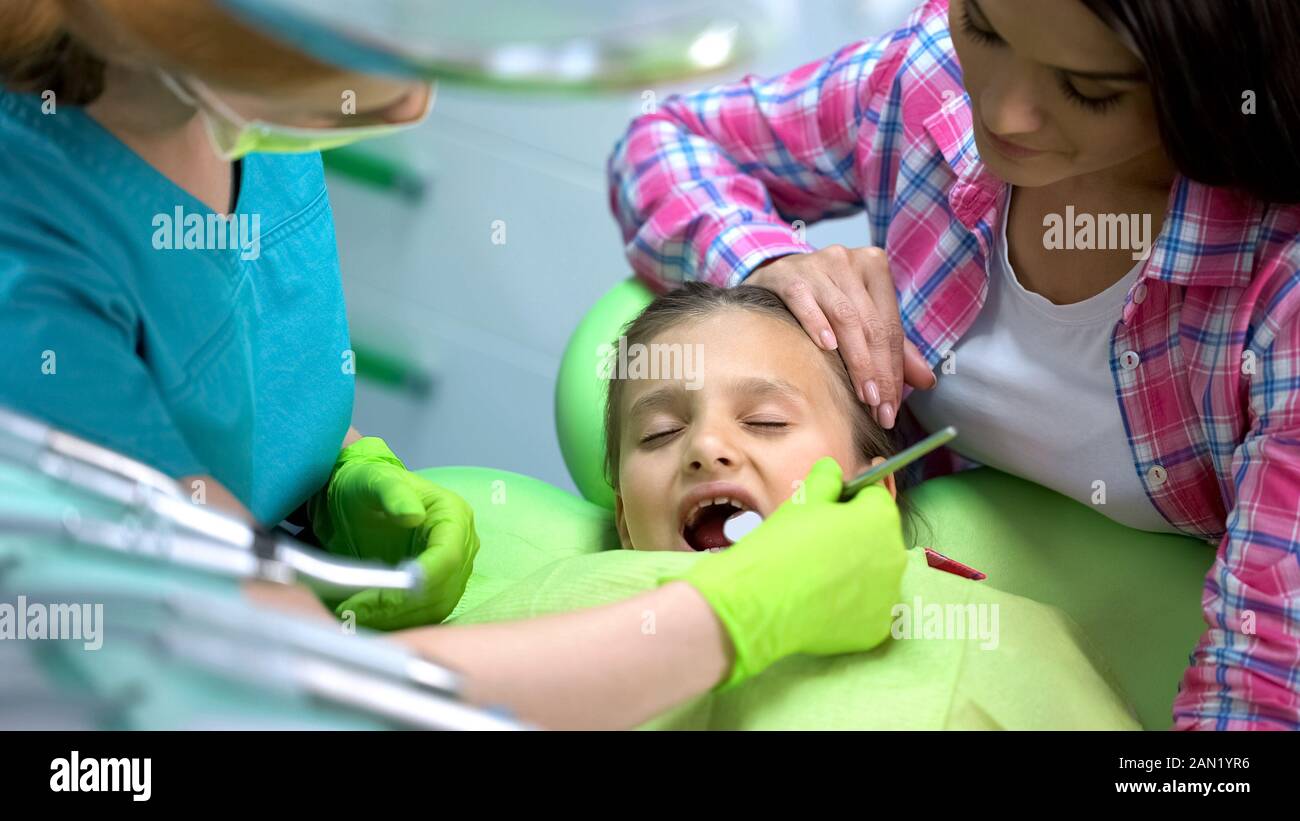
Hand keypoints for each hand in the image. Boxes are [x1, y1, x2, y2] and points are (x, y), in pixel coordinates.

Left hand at [309, 438, 477, 629]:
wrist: (360, 501)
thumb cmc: (369, 485)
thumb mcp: (374, 480)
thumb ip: (392, 493)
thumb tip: (412, 514)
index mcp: (453, 516)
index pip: (449, 556)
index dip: (425, 578)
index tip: (391, 592)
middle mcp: (460, 546)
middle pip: (443, 588)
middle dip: (400, 604)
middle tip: (355, 609)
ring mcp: (451, 571)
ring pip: (435, 608)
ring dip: (395, 617)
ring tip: (354, 614)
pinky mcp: (437, 589)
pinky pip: (423, 615)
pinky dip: (395, 621)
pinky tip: (365, 616)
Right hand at [664, 457, 906, 687]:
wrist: (758, 602)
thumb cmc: (781, 545)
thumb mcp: (802, 500)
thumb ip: (826, 479)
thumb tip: (833, 471)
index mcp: (880, 519)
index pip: (876, 499)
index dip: (854, 500)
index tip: (836, 506)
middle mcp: (895, 557)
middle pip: (879, 539)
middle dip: (857, 537)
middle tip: (820, 543)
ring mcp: (887, 597)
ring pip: (874, 576)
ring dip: (856, 572)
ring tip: (818, 575)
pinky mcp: (874, 630)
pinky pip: (866, 611)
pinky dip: (850, 607)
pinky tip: (821, 602)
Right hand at [747, 245, 935, 427]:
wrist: (772, 277)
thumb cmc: (822, 299)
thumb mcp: (860, 315)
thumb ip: (893, 347)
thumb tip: (927, 381)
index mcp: (874, 266)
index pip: (890, 326)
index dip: (894, 369)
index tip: (892, 407)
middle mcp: (848, 261)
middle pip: (871, 324)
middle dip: (878, 371)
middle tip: (879, 408)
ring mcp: (817, 266)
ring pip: (845, 316)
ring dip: (856, 360)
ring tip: (863, 394)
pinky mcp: (788, 275)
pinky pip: (805, 302)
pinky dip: (817, 324)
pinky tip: (826, 347)